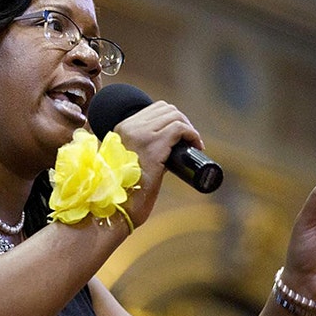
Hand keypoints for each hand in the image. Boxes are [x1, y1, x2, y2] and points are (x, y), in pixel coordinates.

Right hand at [109, 101, 202, 228]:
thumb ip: (144, 151)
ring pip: (174, 115)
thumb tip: (168, 151)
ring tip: (194, 145)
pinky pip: (180, 128)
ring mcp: (141, 135)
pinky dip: (192, 135)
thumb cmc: (126, 192)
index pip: (153, 109)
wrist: (118, 207)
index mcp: (122, 129)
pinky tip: (196, 146)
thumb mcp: (130, 162)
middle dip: (182, 121)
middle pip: (166, 108)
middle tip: (190, 141)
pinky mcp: (153, 146)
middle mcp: (130, 127)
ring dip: (189, 127)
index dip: (172, 119)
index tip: (181, 136)